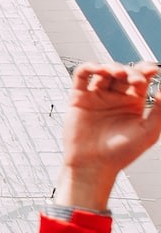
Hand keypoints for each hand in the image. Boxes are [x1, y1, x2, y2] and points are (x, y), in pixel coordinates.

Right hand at [57, 62, 160, 210]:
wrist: (94, 164)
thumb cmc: (121, 153)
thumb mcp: (149, 132)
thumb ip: (160, 111)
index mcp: (133, 104)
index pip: (141, 80)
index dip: (146, 71)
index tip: (153, 70)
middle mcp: (115, 98)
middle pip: (123, 73)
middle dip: (130, 71)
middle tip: (134, 79)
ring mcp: (97, 96)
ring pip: (103, 71)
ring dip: (111, 67)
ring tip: (117, 74)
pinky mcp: (79, 97)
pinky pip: (82, 76)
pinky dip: (89, 67)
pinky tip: (97, 69)